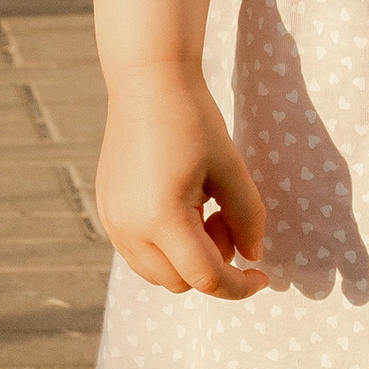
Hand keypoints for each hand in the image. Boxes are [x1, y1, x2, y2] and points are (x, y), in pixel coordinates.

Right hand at [95, 66, 268, 298]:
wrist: (147, 82)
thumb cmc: (193, 120)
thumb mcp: (232, 169)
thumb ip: (248, 218)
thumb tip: (252, 256)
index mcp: (162, 219)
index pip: (206, 278)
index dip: (240, 286)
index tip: (262, 276)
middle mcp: (129, 229)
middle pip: (181, 282)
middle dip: (212, 263)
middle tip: (224, 217)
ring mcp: (112, 222)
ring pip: (158, 274)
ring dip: (187, 258)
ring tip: (202, 209)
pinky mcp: (107, 212)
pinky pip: (140, 253)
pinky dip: (166, 247)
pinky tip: (181, 205)